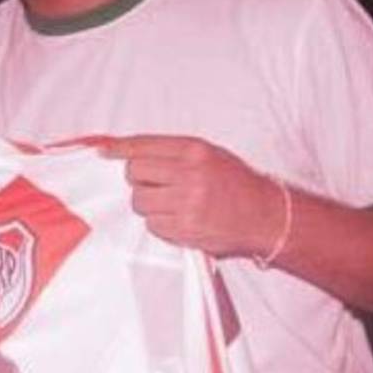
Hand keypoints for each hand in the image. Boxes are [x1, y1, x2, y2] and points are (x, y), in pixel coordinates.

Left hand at [101, 135, 285, 257]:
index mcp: (195, 150)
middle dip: (138, 180)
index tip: (105, 152)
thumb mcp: (210, 156)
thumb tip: (131, 152)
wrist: (266, 216)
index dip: (120, 149)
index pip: (144, 145)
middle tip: (154, 185)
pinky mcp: (185, 227)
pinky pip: (152, 225)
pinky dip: (160, 225)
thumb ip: (174, 153)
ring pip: (139, 200)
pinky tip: (179, 221)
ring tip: (171, 205)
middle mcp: (190, 173)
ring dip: (148, 205)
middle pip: (135, 172)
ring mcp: (187, 202)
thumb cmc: (236, 185)